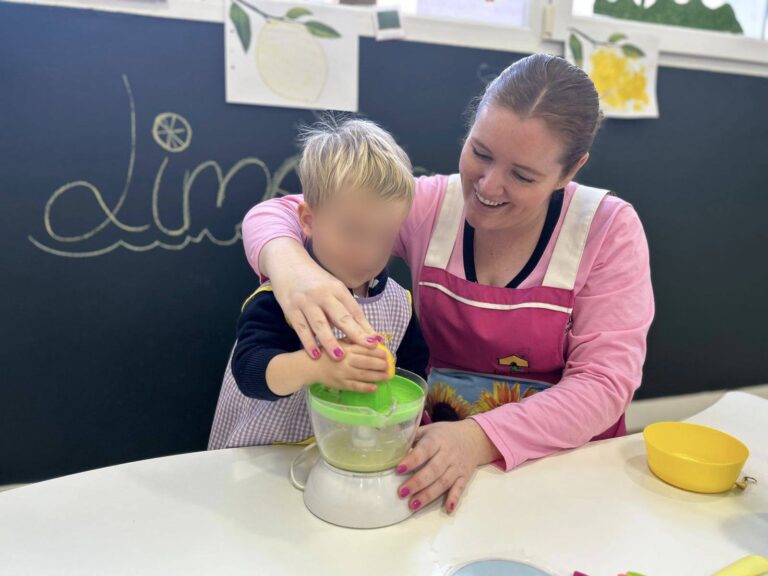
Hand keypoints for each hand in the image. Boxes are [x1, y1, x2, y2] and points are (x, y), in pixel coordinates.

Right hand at [263, 239, 377, 358]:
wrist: (287, 263)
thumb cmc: (315, 280)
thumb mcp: (332, 288)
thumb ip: (345, 307)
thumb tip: (365, 331)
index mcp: (337, 288)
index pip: (354, 310)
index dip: (365, 327)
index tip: (376, 341)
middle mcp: (323, 294)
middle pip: (340, 316)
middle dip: (355, 333)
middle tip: (367, 348)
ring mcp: (306, 301)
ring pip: (320, 324)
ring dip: (330, 341)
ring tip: (339, 356)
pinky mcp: (291, 308)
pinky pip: (301, 328)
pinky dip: (308, 342)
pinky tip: (315, 354)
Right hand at [316, 341, 390, 392]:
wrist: (310, 366)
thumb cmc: (328, 352)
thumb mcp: (340, 342)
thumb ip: (355, 340)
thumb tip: (375, 339)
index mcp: (347, 348)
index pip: (365, 349)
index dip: (378, 352)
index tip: (387, 354)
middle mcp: (346, 360)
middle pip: (367, 362)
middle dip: (380, 364)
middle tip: (389, 366)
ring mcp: (343, 373)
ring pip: (363, 375)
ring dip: (377, 376)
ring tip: (387, 376)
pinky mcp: (341, 384)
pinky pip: (355, 387)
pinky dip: (365, 388)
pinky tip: (374, 388)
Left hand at [396, 420, 500, 513]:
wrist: (473, 437)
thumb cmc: (445, 434)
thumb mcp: (429, 429)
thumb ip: (412, 437)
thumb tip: (389, 444)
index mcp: (437, 440)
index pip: (424, 451)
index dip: (412, 460)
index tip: (398, 470)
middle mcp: (448, 454)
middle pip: (433, 470)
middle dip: (417, 483)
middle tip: (402, 493)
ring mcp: (457, 467)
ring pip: (443, 482)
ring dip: (428, 495)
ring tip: (412, 505)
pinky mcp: (464, 477)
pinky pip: (460, 488)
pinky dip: (454, 499)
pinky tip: (447, 509)